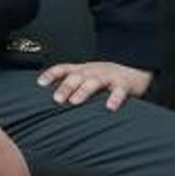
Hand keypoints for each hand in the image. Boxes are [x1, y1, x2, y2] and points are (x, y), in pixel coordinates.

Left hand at [36, 60, 151, 110]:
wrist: (134, 69)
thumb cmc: (105, 77)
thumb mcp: (85, 77)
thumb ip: (70, 85)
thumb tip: (51, 100)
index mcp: (82, 70)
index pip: (63, 69)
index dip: (51, 74)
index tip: (40, 83)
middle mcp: (92, 72)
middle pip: (76, 77)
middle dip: (65, 87)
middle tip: (56, 99)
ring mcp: (107, 77)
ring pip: (93, 83)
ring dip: (83, 92)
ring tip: (75, 101)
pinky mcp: (124, 85)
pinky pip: (119, 92)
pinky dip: (114, 99)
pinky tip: (110, 107)